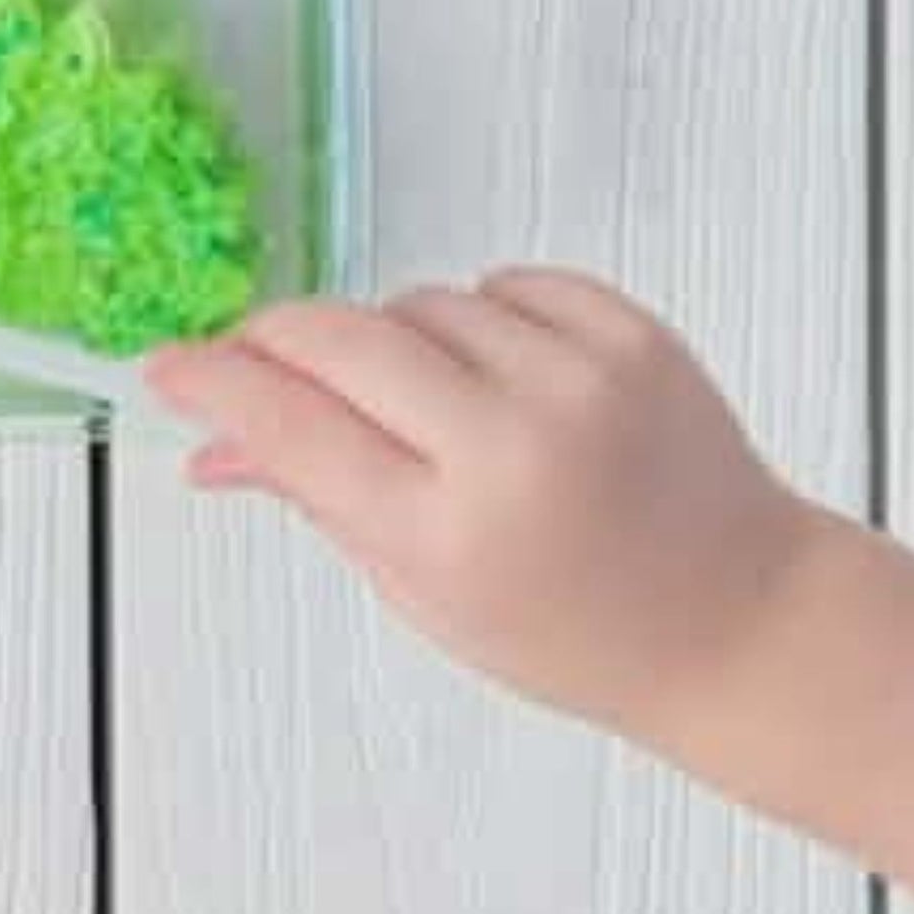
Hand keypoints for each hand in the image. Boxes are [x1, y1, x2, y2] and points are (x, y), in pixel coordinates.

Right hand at [144, 270, 823, 742]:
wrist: (744, 621)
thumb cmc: (576, 629)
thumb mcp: (426, 593)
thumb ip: (316, 500)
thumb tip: (210, 442)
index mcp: (449, 534)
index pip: (289, 424)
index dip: (211, 381)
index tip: (168, 367)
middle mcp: (513, 448)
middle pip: (336, 337)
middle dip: (277, 340)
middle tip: (258, 359)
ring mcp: (580, 382)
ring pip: (417, 303)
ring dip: (396, 342)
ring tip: (437, 411)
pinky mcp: (632, 335)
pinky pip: (503, 284)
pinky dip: (484, 321)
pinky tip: (507, 381)